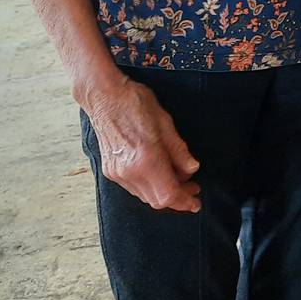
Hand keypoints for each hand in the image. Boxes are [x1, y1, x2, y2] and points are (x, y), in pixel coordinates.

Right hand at [84, 76, 201, 212]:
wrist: (103, 96)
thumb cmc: (136, 103)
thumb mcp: (165, 122)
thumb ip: (179, 150)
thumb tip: (192, 169)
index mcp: (146, 159)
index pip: (168, 195)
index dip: (185, 202)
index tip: (196, 203)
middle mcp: (129, 172)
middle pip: (157, 201)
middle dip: (177, 199)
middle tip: (193, 188)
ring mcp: (117, 173)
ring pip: (145, 196)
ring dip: (163, 193)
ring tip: (179, 179)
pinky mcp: (110, 171)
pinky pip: (134, 188)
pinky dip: (150, 186)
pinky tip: (160, 174)